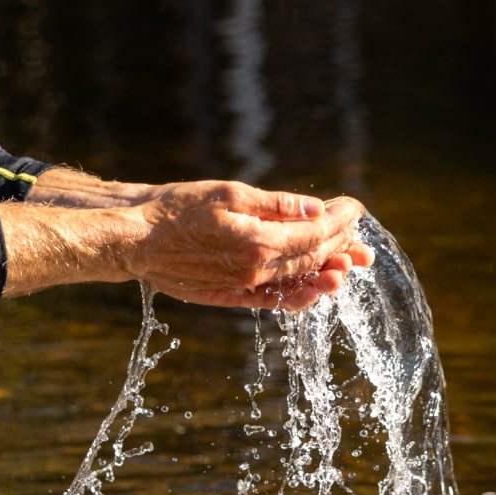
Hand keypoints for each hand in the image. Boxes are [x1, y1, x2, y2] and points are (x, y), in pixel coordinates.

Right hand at [123, 184, 370, 309]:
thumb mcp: (229, 193)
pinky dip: (298, 296)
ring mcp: (244, 287)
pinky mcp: (230, 296)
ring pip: (297, 281)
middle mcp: (256, 271)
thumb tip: (316, 209)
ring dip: (327, 270)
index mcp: (258, 242)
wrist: (136, 239)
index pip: (314, 233)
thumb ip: (276, 205)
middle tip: (359, 233)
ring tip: (350, 262)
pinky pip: (273, 301)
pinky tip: (315, 290)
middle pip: (311, 258)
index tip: (354, 207)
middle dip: (340, 243)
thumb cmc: (177, 208)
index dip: (339, 220)